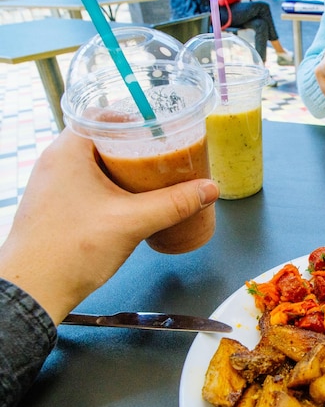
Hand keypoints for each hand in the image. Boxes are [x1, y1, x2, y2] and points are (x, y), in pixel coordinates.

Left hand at [0, 130, 218, 324]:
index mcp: (68, 151)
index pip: (104, 116)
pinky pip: (91, 186)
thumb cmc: (70, 250)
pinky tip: (134, 204)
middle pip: (105, 141)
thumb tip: (207, 189)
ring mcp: (55, 185)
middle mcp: (57, 162)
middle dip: (138, 148)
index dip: (136, 119)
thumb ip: (174, 204)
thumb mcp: (132, 222)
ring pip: (98, 166)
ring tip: (156, 180)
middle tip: (166, 156)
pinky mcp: (58, 206)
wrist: (35, 290)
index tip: (161, 130)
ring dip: (127, 171)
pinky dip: (114, 188)